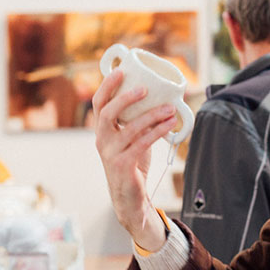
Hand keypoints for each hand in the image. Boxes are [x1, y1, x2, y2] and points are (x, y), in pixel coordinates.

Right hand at [92, 69, 177, 251]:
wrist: (129, 199)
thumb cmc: (131, 165)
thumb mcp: (132, 140)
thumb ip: (139, 122)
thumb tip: (162, 100)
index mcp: (102, 131)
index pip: (98, 104)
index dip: (107, 86)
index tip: (121, 70)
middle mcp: (102, 140)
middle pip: (107, 113)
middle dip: (125, 97)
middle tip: (145, 88)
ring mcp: (111, 154)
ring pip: (130, 128)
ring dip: (152, 115)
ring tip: (170, 108)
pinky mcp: (123, 165)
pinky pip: (142, 143)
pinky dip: (158, 131)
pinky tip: (170, 124)